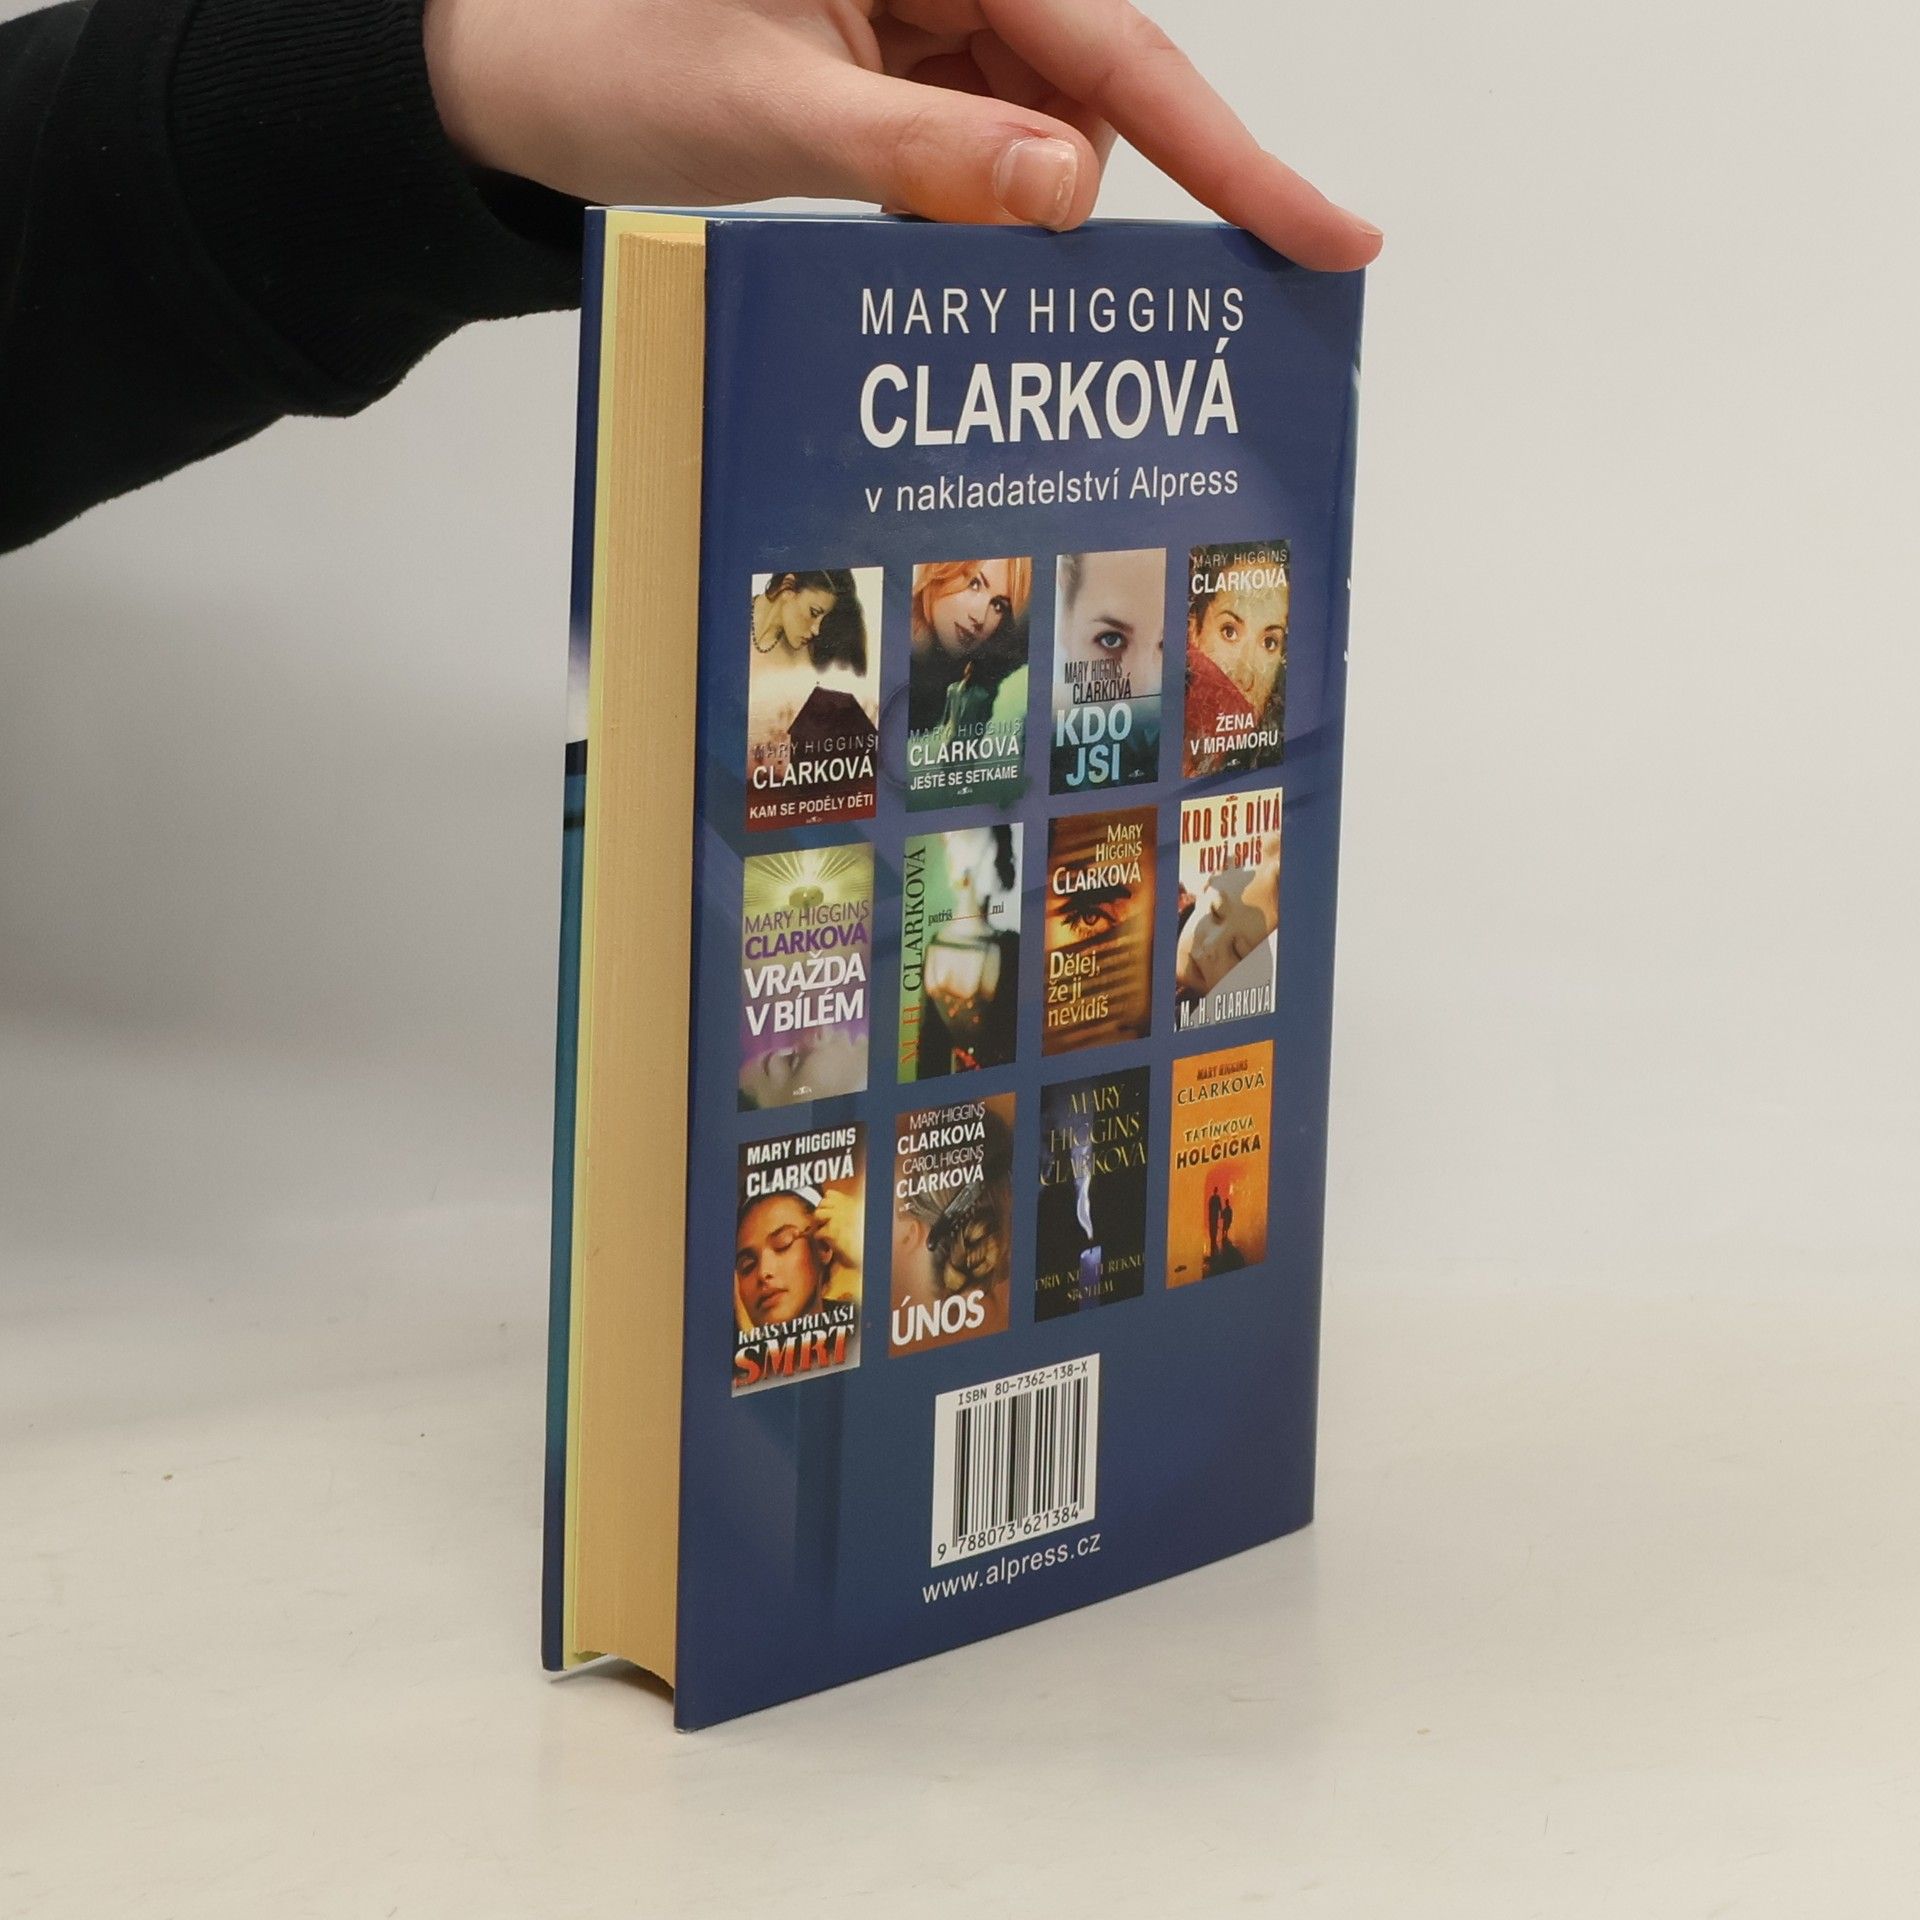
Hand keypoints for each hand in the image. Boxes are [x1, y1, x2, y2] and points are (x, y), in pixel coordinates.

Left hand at [423, 0, 1379, 270]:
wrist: (514, 69)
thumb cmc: (607, 57)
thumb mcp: (767, 112)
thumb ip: (922, 155)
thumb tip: (1069, 195)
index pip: (1119, 52)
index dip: (1234, 153)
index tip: (1329, 235)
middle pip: (1090, 99)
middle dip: (1059, 199)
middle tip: (964, 257)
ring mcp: (932, 17)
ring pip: (1041, 136)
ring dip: (996, 211)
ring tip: (887, 228)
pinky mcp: (906, 65)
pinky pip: (984, 146)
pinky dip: (966, 205)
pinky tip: (906, 225)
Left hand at [809, 1186, 862, 1272]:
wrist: (865, 1258)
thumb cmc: (861, 1243)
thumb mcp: (856, 1220)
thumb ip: (844, 1211)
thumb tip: (826, 1207)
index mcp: (852, 1202)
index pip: (830, 1195)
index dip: (827, 1206)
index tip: (829, 1218)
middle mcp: (845, 1207)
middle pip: (822, 1203)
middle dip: (821, 1216)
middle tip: (826, 1228)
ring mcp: (838, 1218)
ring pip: (817, 1215)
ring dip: (819, 1226)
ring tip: (826, 1237)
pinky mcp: (832, 1231)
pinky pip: (817, 1233)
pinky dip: (820, 1243)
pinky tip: (828, 1249)